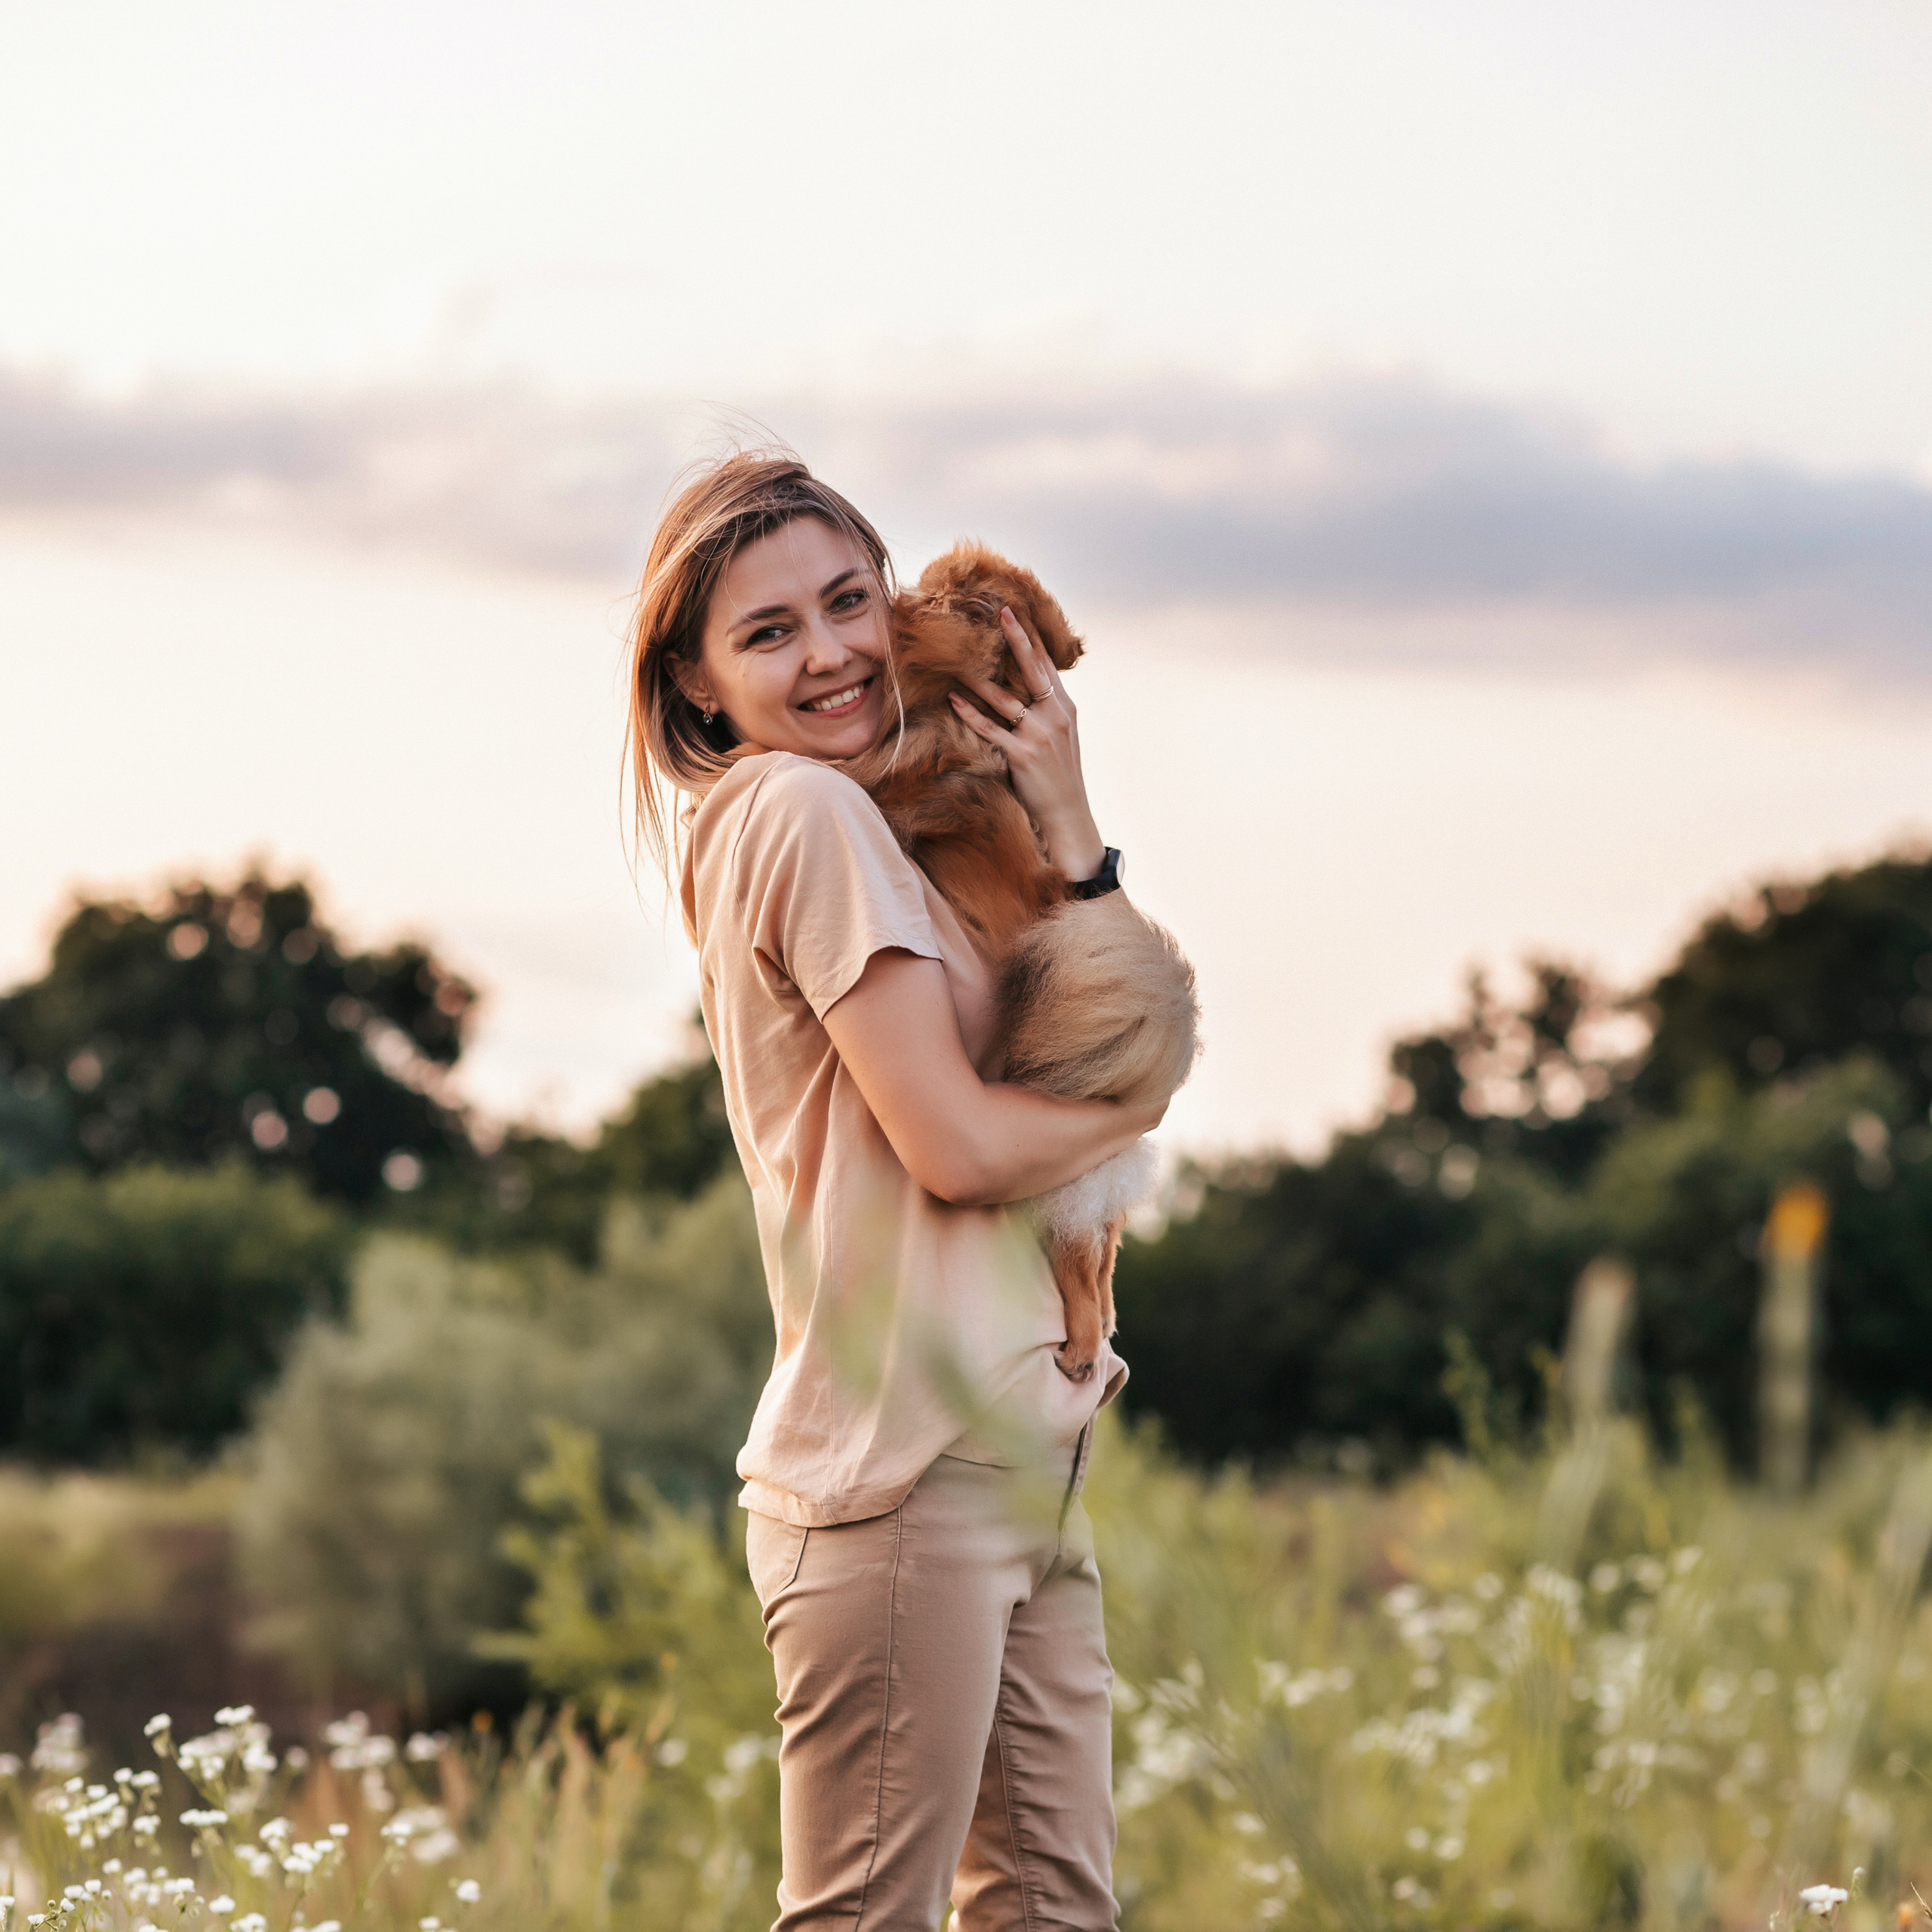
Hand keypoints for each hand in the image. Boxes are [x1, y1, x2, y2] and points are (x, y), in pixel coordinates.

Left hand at [948, 606, 1105, 880]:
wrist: (1068, 813)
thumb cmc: (1060, 774)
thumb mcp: (1062, 735)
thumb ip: (1047, 709)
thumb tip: (1029, 685)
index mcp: (1065, 707)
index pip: (1047, 665)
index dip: (1032, 637)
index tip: (1018, 613)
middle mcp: (1055, 716)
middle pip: (1033, 669)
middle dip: (1017, 638)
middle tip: (1001, 613)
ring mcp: (1039, 735)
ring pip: (1006, 697)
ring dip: (981, 676)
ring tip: (960, 656)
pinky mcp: (1022, 755)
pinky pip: (990, 729)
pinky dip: (970, 713)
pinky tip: (954, 698)